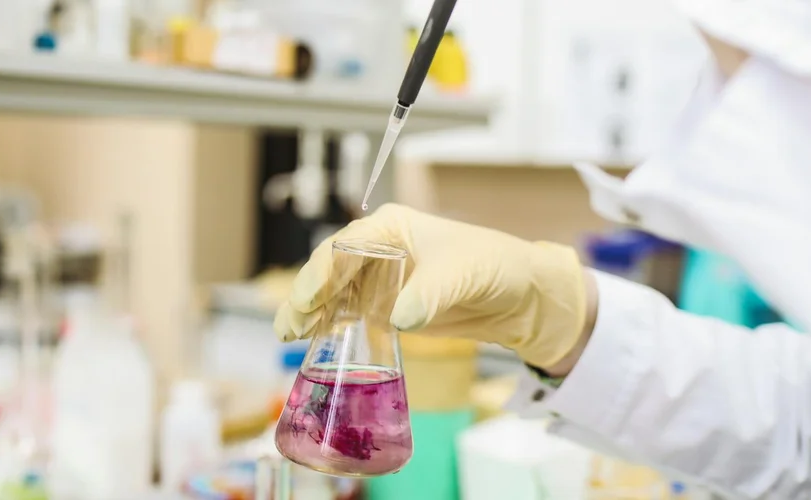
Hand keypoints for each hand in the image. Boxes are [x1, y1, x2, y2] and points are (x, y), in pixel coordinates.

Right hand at [273, 204, 590, 368]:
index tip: (311, 297)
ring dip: (311, 313)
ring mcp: (379, 280)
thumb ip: (429, 293)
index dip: (323, 270)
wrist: (518, 296)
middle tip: (292, 324)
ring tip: (292, 335)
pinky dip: (330, 328)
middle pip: (330, 270)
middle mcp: (377, 250)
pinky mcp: (386, 308)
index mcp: (391, 228)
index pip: (346, 245)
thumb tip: (399, 316)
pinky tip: (313, 342)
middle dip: (307, 295)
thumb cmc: (493, 265)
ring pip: (333, 294)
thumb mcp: (462, 274)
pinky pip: (349, 316)